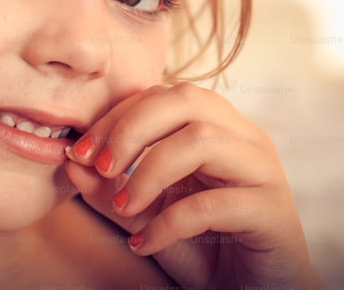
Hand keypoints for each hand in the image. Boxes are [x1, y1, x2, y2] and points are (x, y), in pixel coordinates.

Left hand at [64, 82, 321, 289]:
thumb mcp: (147, 215)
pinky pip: (214, 203)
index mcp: (217, 127)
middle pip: (186, 99)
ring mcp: (263, 170)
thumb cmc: (205, 249)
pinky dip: (170, 222)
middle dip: (133, 128)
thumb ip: (112, 190)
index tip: (80, 152)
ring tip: (125, 208)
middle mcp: (245, 138)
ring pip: (202, 140)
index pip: (162, 95)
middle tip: (102, 167)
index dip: (116, 116)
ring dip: (150, 172)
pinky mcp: (272, 210)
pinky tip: (145, 243)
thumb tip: (71, 162)